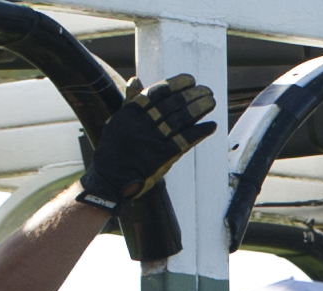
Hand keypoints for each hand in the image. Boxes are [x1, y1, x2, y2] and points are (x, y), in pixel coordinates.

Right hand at [78, 74, 218, 211]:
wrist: (110, 179)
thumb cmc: (114, 149)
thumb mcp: (118, 121)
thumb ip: (130, 101)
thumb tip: (135, 79)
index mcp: (131, 113)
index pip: (156, 93)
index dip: (175, 85)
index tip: (190, 79)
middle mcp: (142, 124)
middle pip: (171, 105)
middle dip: (191, 96)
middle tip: (207, 90)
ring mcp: (153, 140)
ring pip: (179, 120)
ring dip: (198, 109)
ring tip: (211, 101)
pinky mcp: (163, 156)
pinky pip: (185, 140)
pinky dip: (200, 132)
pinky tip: (211, 125)